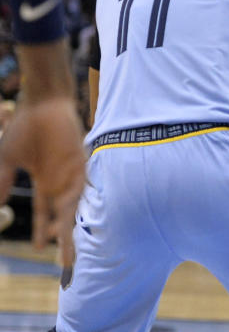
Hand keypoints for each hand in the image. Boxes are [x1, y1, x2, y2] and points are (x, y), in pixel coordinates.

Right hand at [0, 97, 84, 265]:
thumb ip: (1, 182)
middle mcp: (61, 181)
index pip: (45, 214)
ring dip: (68, 227)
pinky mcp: (81, 162)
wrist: (42, 103)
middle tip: (67, 265)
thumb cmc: (25, 128)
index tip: (39, 249)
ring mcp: (72, 173)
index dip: (42, 231)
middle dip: (64, 239)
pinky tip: (69, 217)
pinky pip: (81, 186)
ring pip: (73, 207)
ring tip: (62, 247)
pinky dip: (76, 202)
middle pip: (63, 217)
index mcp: (46, 183)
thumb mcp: (7, 160)